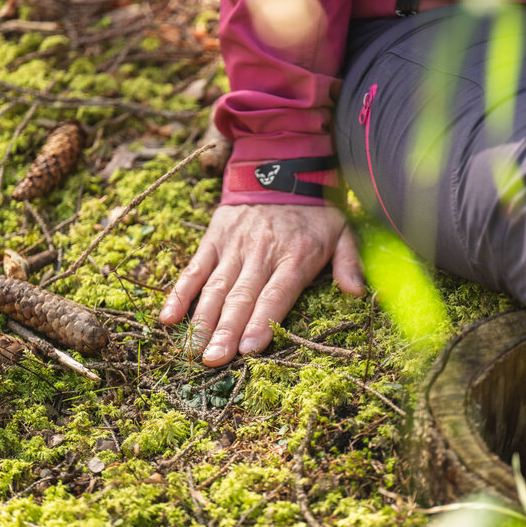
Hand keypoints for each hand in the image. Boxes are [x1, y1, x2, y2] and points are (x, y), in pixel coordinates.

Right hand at [159, 203, 364, 365]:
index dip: (262, 321)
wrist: (280, 166)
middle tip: (214, 360)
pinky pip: (194, 269)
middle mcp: (261, 253)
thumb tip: (357, 292)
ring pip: (216, 288)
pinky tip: (168, 318)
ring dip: (203, 320)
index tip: (249, 349)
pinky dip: (180, 294)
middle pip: (241, 298)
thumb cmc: (313, 210)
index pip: (276, 294)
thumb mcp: (343, 230)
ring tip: (193, 350)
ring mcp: (234, 247)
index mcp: (294, 256)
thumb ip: (349, 262)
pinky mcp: (213, 240)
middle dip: (226, 331)